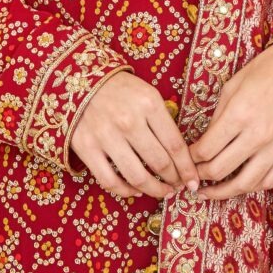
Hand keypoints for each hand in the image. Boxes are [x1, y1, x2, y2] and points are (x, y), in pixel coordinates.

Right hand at [67, 71, 200, 200]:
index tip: (193, 180)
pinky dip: (127, 191)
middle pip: (159, 163)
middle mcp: (129, 121)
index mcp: (149, 104)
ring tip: (162, 192)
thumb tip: (180, 154)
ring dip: (154, 190)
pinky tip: (137, 190)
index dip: (187, 168)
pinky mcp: (87, 148)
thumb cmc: (120, 89)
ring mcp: (106, 136)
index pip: (175, 144)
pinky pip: (110, 181)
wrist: (80, 80)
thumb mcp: (147, 94)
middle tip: (178, 186)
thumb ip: (162, 120)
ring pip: (137, 176)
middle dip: (173, 180)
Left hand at [188, 43, 272, 199]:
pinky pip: (269, 181)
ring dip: (223, 192)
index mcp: (239, 114)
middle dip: (201, 176)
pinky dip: (251, 186)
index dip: (191, 158)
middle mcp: (258, 135)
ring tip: (211, 192)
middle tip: (193, 177)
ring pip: (244, 184)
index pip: (206, 150)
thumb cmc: (268, 70)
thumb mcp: (234, 85)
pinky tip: (240, 183)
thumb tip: (206, 142)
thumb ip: (218, 116)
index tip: (188, 157)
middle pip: (220, 170)